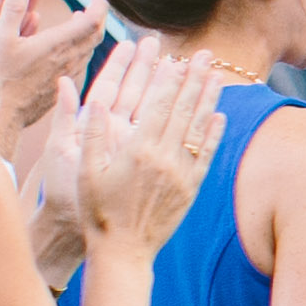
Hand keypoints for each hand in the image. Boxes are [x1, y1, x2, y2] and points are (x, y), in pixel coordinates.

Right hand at [73, 46, 225, 255]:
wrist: (122, 251)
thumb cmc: (97, 212)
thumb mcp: (85, 172)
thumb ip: (91, 134)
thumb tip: (94, 99)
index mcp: (136, 150)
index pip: (157, 106)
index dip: (169, 80)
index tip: (177, 58)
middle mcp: (163, 159)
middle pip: (183, 110)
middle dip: (195, 79)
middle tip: (207, 54)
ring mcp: (180, 174)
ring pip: (198, 129)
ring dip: (209, 100)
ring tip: (218, 75)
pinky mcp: (191, 190)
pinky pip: (205, 156)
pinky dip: (214, 135)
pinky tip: (221, 116)